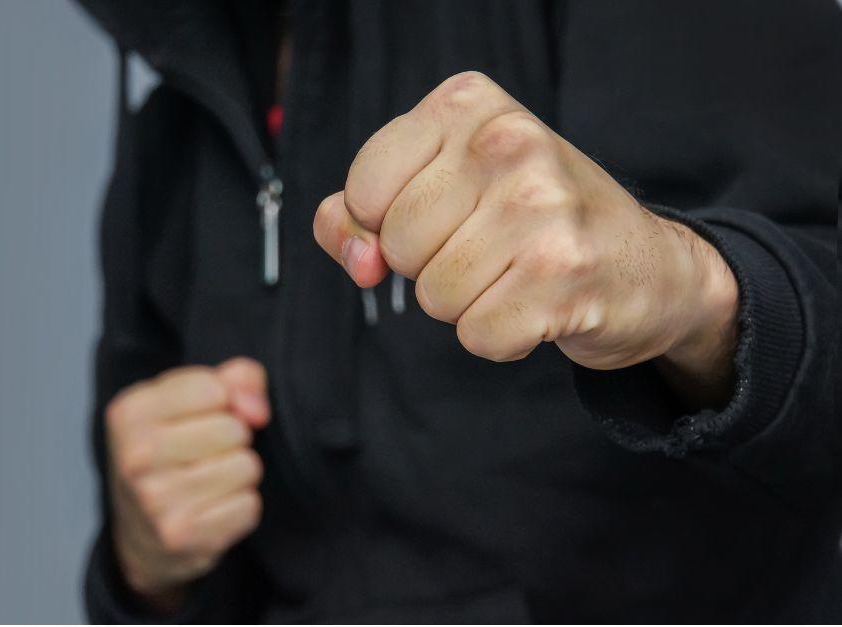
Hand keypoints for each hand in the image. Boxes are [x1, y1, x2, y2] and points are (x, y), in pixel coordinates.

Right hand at [105, 358, 269, 611]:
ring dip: (240, 472)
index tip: (205, 414)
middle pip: (234, 429)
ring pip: (246, 467)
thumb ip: (237, 379)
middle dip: (235, 437)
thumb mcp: (193, 398)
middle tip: (208, 451)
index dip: (225, 400)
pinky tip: (213, 507)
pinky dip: (240, 506)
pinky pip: (248, 506)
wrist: (141, 529)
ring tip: (211, 478)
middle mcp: (135, 456)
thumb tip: (257, 411)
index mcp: (130, 412)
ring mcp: (155, 501)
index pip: (215, 389)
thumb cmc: (175, 448)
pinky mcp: (181, 536)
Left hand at [314, 72, 737, 402]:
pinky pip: (477, 335)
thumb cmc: (532, 222)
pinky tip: (537, 307)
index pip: (365, 188)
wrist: (649, 264)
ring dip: (466, 304)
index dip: (385, 225)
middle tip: (489, 249)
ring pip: (433, 296)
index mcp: (468, 105)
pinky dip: (499, 338)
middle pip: (396, 246)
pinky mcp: (565, 272)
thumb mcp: (443, 188)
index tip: (440, 219)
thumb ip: (360, 217)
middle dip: (429, 267)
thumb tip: (360, 262)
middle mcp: (509, 142)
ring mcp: (541, 206)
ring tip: (516, 276)